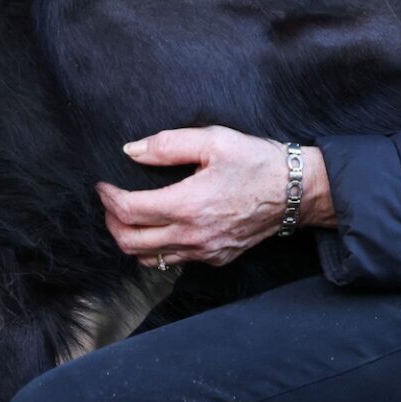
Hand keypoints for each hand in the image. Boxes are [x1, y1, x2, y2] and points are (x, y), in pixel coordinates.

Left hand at [96, 126, 333, 268]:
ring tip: (129, 216)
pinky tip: (158, 228)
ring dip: (130, 239)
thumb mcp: (214, 139)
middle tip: (111, 201)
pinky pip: (174, 261)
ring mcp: (205, 252)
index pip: (129, 212)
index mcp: (188, 205)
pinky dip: (156, 249)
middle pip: (131, 242)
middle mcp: (193, 235)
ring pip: (149, 258)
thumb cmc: (257, 161)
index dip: (109, 198)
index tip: (103, 184)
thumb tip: (132, 151)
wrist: (296, 192)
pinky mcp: (216, 258)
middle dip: (112, 222)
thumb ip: (168, 144)